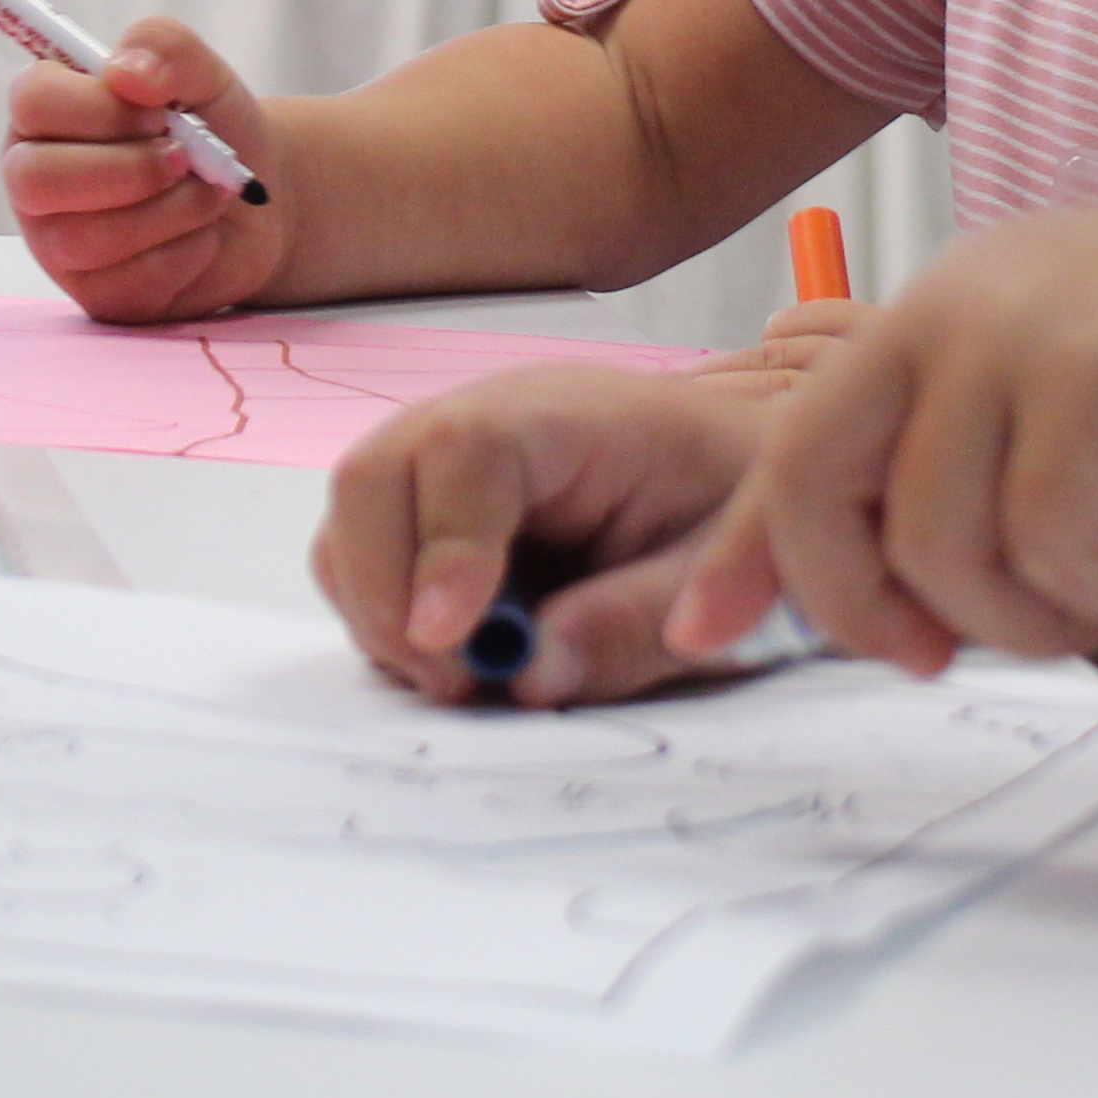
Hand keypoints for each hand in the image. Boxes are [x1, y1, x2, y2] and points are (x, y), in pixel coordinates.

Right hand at [2, 17, 287, 321]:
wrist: (260, 201)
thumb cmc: (214, 128)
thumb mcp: (203, 72)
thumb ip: (164, 47)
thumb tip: (125, 73)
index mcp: (47, 113)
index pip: (32, 101)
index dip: (100, 107)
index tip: (157, 111)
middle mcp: (36, 177)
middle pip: (35, 179)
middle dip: (127, 169)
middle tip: (184, 157)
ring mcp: (58, 242)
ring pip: (83, 238)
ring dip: (169, 211)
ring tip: (207, 193)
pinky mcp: (97, 294)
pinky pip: (128, 282)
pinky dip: (186, 253)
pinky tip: (201, 235)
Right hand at [315, 365, 773, 708]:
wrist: (743, 475)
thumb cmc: (735, 506)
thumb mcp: (718, 572)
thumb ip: (633, 623)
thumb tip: (526, 676)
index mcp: (569, 414)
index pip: (466, 453)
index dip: (445, 546)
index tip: (452, 642)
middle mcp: (487, 418)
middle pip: (374, 477)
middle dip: (387, 594)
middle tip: (455, 683)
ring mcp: (446, 459)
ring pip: (354, 522)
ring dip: (382, 613)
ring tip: (467, 677)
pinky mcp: (431, 506)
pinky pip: (368, 555)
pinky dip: (391, 616)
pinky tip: (463, 655)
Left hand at [666, 209, 1097, 675]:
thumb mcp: (1079, 432)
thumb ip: (974, 485)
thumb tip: (885, 609)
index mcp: (954, 304)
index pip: (802, 436)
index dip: (748, 547)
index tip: (700, 630)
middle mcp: (967, 296)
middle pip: (823, 485)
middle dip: (864, 604)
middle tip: (935, 657)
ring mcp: (1024, 328)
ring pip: (942, 548)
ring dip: (1043, 610)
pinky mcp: (1090, 379)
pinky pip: (1047, 553)